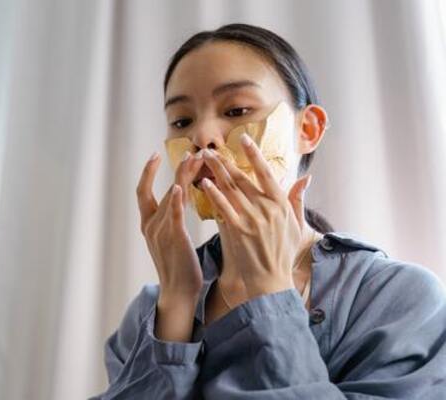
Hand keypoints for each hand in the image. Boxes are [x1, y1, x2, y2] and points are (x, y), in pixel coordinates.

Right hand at [136, 150, 204, 303]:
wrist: (178, 293)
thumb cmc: (179, 268)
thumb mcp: (171, 239)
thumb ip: (172, 219)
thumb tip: (181, 199)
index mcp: (148, 225)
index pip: (142, 191)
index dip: (147, 172)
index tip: (154, 155)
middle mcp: (150, 225)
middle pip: (156, 188)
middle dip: (174, 168)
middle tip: (189, 151)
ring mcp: (160, 231)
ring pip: (170, 196)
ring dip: (182, 175)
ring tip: (195, 159)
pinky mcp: (173, 238)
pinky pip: (173, 215)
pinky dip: (175, 199)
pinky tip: (179, 186)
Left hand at [200, 134, 311, 300]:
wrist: (271, 280)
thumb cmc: (283, 252)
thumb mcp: (296, 225)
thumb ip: (297, 199)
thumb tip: (306, 178)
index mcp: (281, 203)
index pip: (265, 172)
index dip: (254, 154)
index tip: (243, 139)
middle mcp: (267, 208)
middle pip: (242, 177)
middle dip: (224, 161)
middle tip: (210, 148)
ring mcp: (252, 218)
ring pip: (231, 188)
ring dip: (215, 171)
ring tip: (203, 159)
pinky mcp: (238, 230)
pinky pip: (223, 207)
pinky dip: (213, 194)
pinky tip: (204, 183)